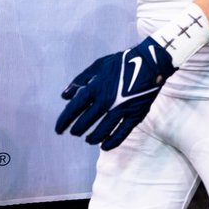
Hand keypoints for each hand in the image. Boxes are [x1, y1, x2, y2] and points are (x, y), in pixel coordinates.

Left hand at [55, 37, 175, 149]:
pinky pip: (121, 133)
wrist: (150, 62)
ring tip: (88, 140)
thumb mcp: (98, 66)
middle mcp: (106, 101)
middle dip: (77, 130)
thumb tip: (64, 96)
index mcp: (95, 88)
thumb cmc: (122, 62)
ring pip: (102, 131)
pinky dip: (111, 142)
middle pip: (85, 122)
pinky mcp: (135, 115)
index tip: (58, 129)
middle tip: (74, 132)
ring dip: (92, 138)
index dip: (63, 121)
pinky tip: (104, 146)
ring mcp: (121, 109)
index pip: (73, 109)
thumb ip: (79, 81)